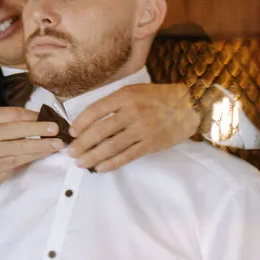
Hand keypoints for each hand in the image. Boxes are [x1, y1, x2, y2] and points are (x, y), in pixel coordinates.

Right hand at [0, 107, 65, 207]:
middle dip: (39, 128)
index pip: (13, 113)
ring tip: (57, 143)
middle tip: (56, 128)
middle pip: (17, 128)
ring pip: (21, 145)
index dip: (33, 115)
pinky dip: (37, 154)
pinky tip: (47, 151)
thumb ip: (16, 121)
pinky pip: (22, 158)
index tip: (49, 116)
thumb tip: (45, 117)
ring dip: (42, 144)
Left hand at [68, 83, 198, 172]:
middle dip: (82, 144)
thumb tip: (90, 121)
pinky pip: (127, 156)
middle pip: (100, 131)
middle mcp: (132, 112)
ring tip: (81, 163)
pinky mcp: (151, 144)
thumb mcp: (135, 91)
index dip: (81, 123)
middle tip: (71, 152)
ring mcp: (142, 129)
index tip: (72, 132)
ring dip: (93, 157)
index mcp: (125, 96)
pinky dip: (111, 164)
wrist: (188, 106)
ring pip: (111, 146)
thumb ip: (114, 103)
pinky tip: (100, 168)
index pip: (96, 110)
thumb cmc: (157, 98)